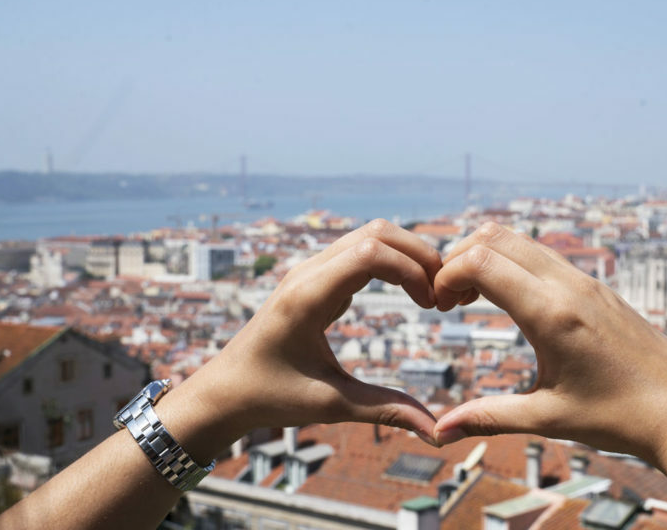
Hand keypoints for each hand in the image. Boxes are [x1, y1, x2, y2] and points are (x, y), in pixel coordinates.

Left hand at [165, 219, 443, 452]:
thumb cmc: (269, 396)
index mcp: (308, 297)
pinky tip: (410, 294)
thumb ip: (385, 411)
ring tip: (430, 295)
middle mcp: (308, 272)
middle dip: (419, 255)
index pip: (371, 252)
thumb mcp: (330, 406)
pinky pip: (360, 250)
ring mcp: (310, 270)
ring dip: (407, 256)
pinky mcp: (315, 277)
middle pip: (377, 232)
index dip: (412, 270)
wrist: (224, 391)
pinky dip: (392, 262)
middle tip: (443, 295)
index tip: (433, 306)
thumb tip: (437, 433)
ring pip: (370, 235)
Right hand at [431, 222, 666, 462]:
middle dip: (458, 259)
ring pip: (520, 240)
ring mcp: (586, 281)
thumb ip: (488, 417)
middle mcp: (569, 286)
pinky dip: (513, 263)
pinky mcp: (597, 287)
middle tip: (448, 301)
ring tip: (471, 300)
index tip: (438, 307)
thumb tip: (439, 432)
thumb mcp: (547, 419)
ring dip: (485, 257)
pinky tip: (510, 303)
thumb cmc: (621, 418)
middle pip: (494, 237)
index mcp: (552, 314)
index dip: (445, 275)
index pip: (480, 261)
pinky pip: (544, 255)